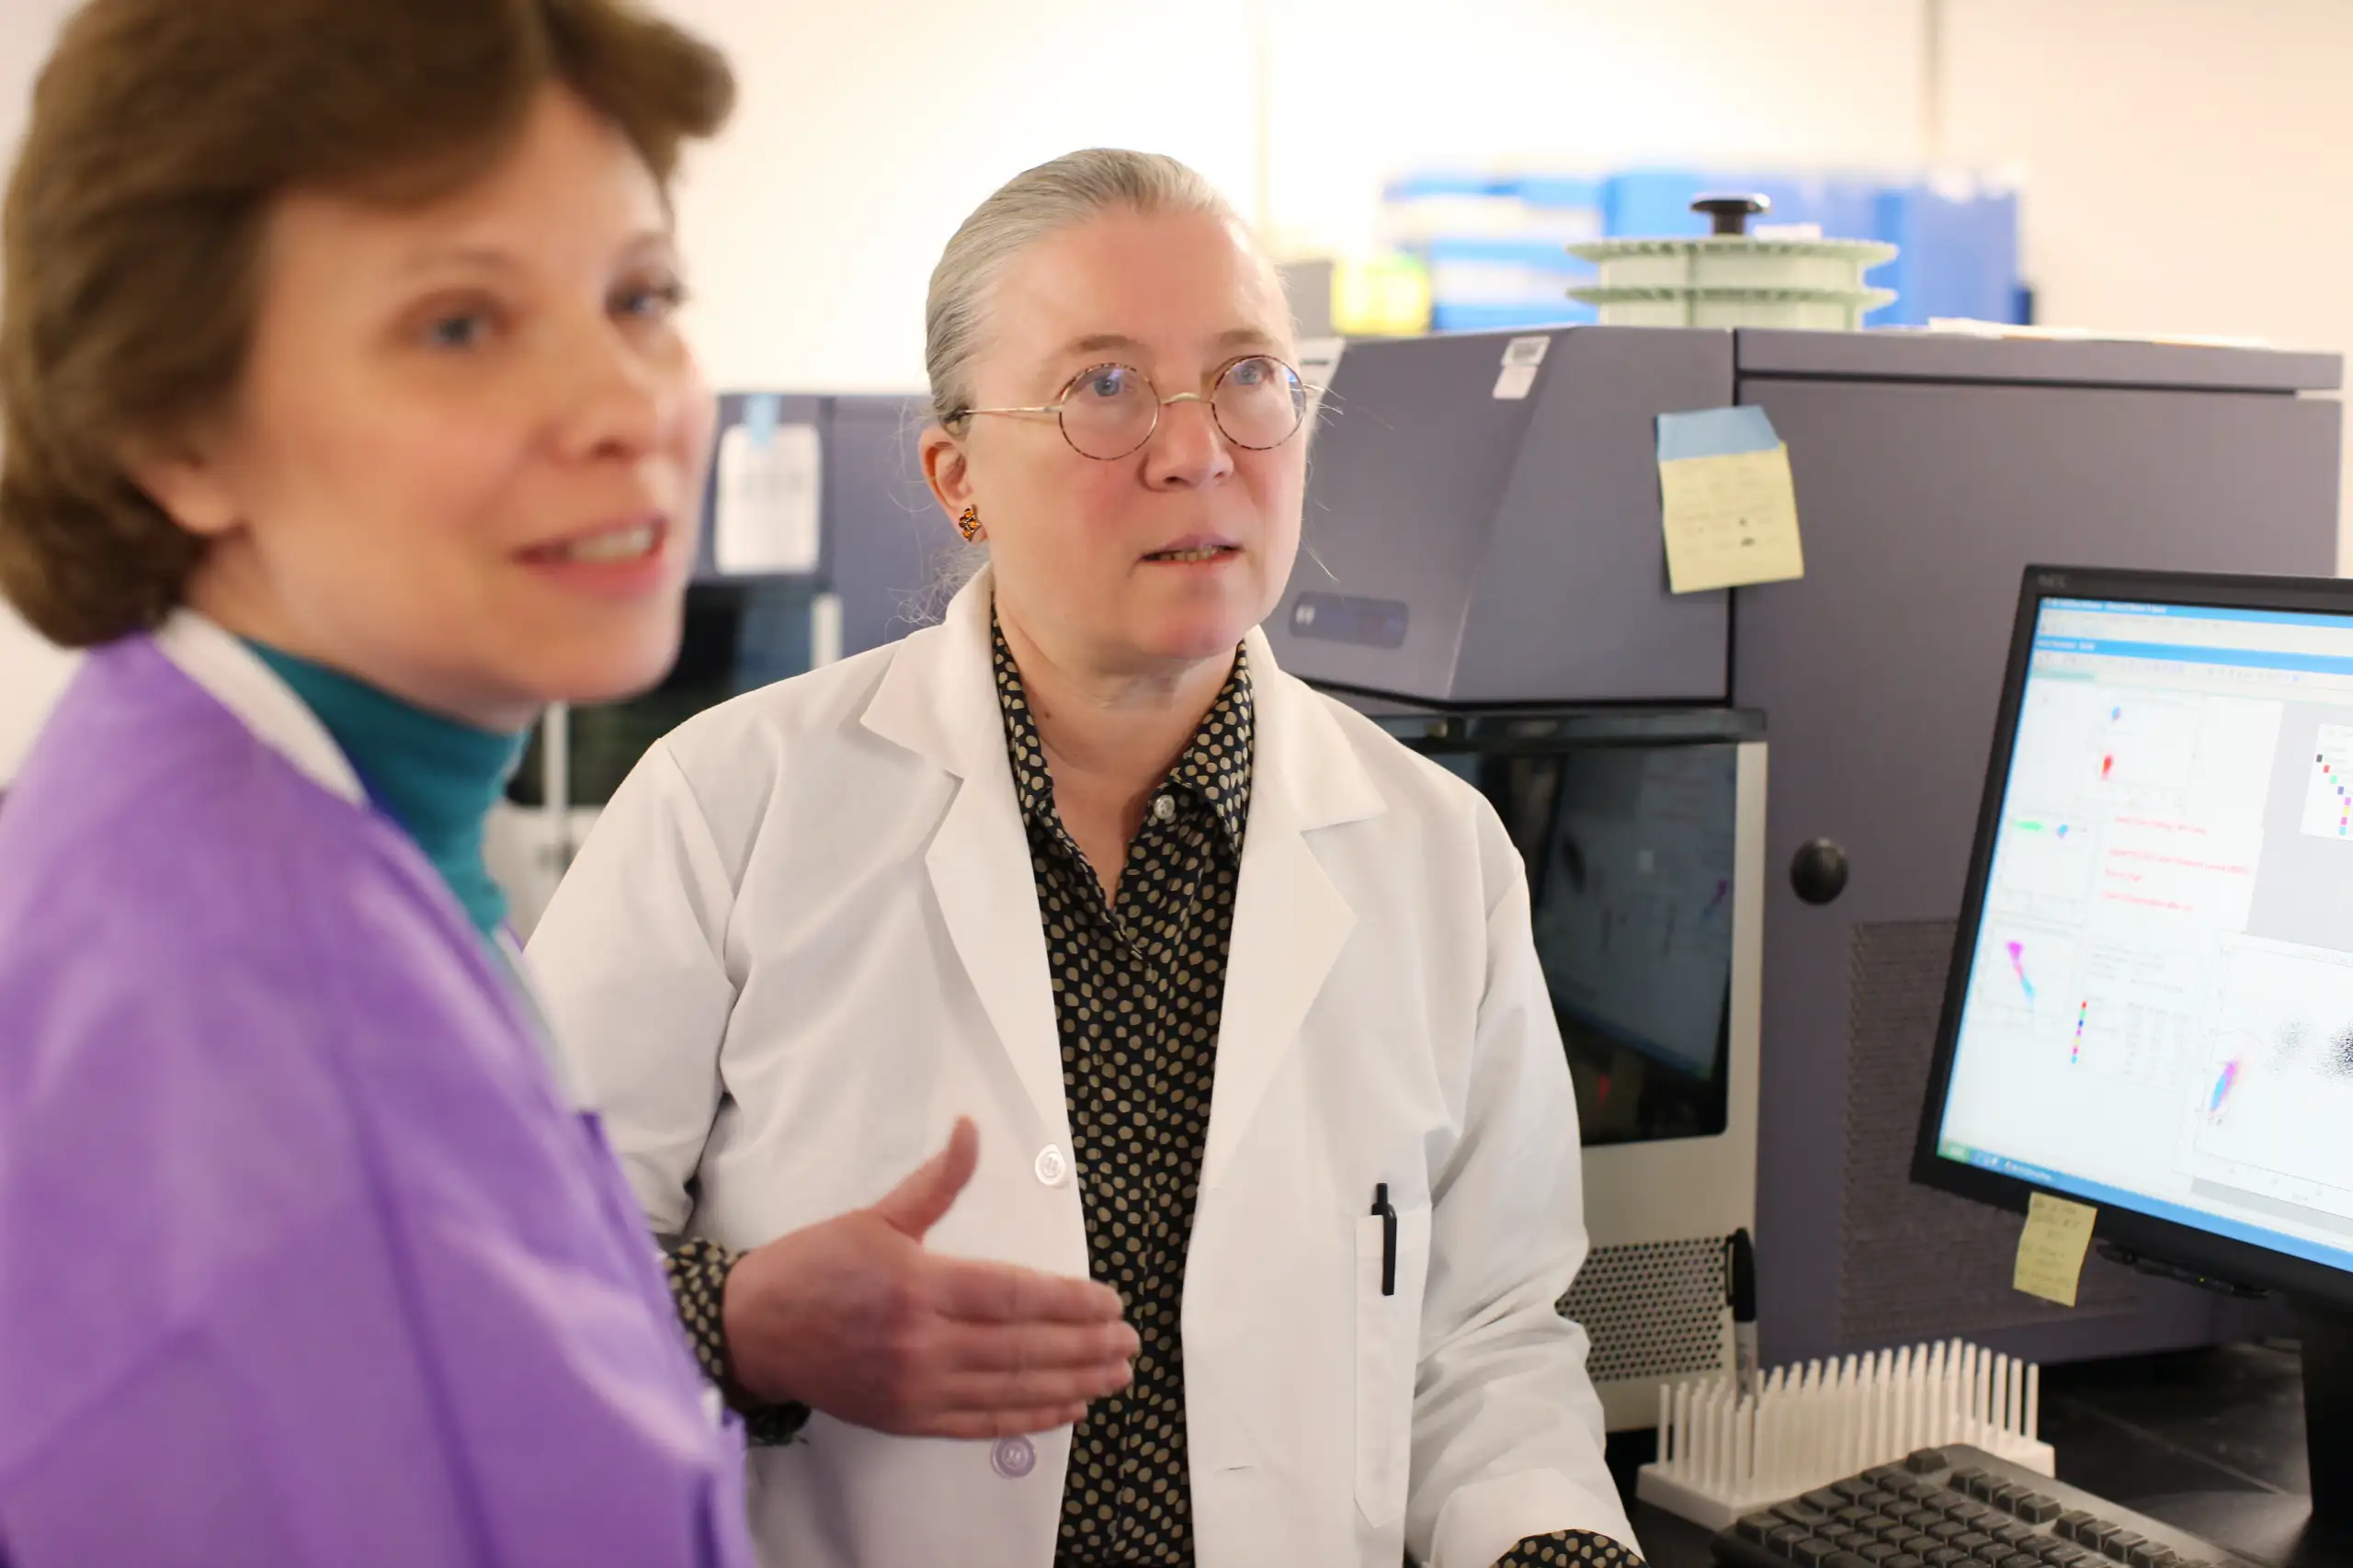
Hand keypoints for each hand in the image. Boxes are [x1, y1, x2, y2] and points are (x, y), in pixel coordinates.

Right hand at [721, 1117, 1137, 1438]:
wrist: (754, 1331)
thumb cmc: (813, 1268)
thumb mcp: (876, 1215)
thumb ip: (937, 1181)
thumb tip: (972, 1129)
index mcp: (918, 1285)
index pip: (1014, 1295)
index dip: (1069, 1302)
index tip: (1108, 1302)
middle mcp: (921, 1343)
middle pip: (1023, 1348)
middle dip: (1085, 1346)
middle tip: (1128, 1341)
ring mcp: (915, 1387)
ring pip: (1011, 1389)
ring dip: (1071, 1384)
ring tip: (1113, 1375)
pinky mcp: (907, 1418)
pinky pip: (982, 1423)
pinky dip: (1030, 1418)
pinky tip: (1066, 1408)